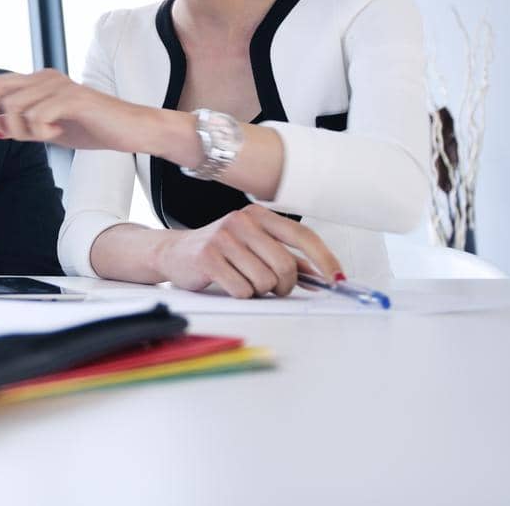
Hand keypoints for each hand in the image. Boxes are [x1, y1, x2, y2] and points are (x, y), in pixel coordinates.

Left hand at [0, 69, 116, 148]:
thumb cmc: (91, 128)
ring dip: (18, 130)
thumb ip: (18, 126)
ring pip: (13, 106)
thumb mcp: (47, 130)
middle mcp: (44, 77)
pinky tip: (56, 135)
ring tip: (42, 137)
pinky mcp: (73, 98)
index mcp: (36, 81)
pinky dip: (39, 132)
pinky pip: (37, 115)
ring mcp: (58, 85)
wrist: (131, 130)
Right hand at [158, 205, 341, 297]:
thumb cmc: (218, 249)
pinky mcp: (208, 257)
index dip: (324, 259)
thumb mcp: (254, 246)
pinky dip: (241, 294)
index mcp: (258, 215)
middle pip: (285, 265)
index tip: (336, 278)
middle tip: (275, 288)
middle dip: (285, 285)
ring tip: (245, 282)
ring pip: (265, 281)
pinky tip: (230, 283)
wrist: (173, 252)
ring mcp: (223, 238)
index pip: (302, 235)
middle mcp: (242, 221)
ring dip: (260, 291)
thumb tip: (320, 274)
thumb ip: (286, 257)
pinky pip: (242, 289)